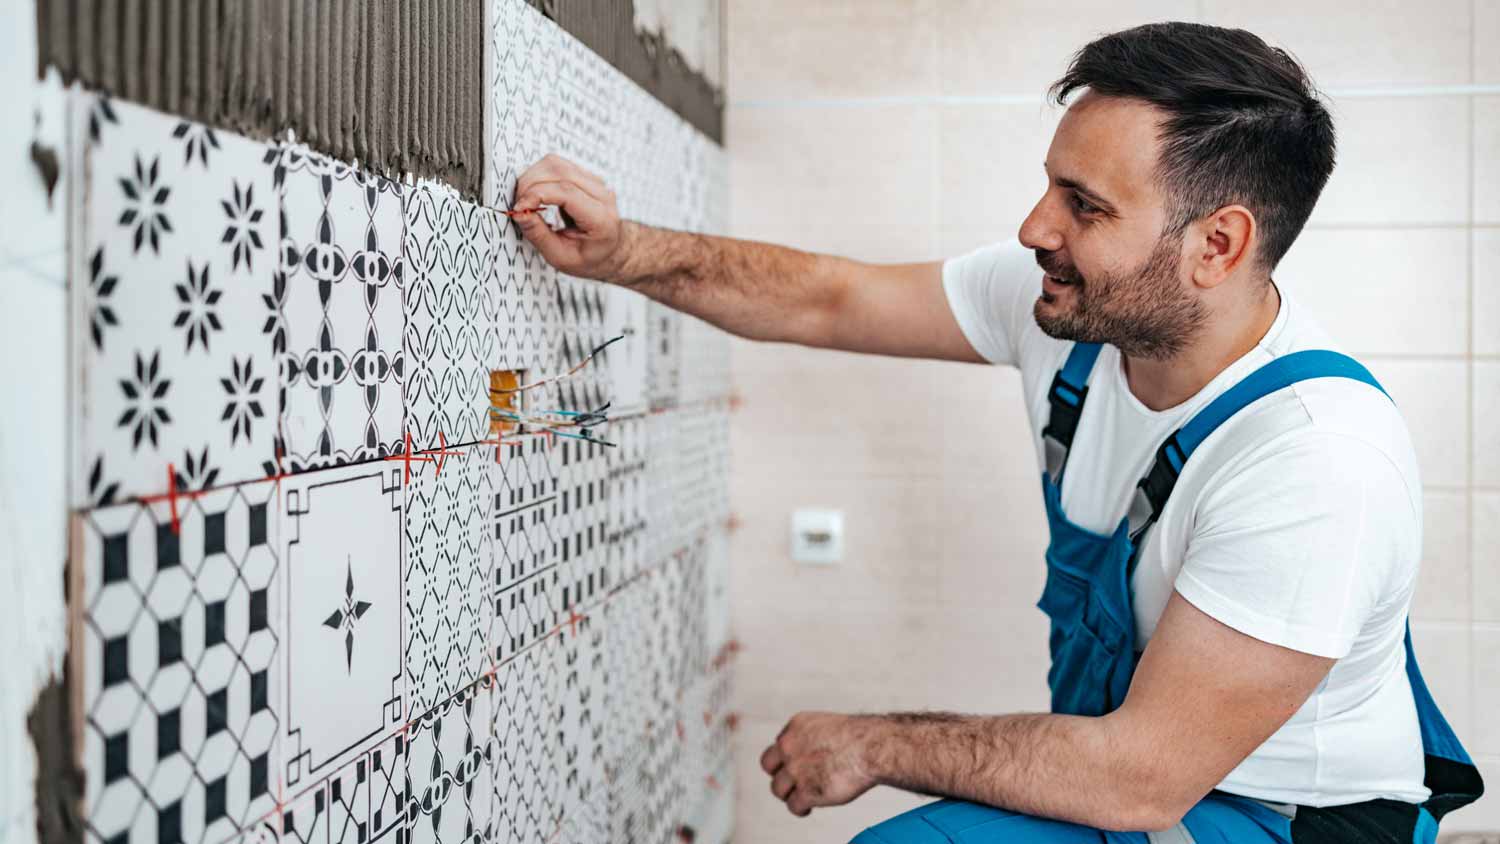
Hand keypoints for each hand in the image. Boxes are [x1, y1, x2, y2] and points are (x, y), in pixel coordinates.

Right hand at [512, 154, 627, 279]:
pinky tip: (536, 194)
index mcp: (600, 218)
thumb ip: (540, 236)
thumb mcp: (562, 257)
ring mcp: (595, 182)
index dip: (536, 195)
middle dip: (529, 184)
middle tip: (519, 205)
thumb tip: (520, 213)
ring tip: (525, 200)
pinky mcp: (585, 177)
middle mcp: (601, 194)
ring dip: (532, 177)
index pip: (566, 192)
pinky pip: (557, 166)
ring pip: (556, 163)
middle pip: (559, 171)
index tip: (519, 208)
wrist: (611, 250)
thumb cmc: (590, 257)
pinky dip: (539, 176)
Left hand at [760, 712, 879, 816]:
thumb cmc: (860, 737)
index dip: (786, 759)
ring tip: (805, 796)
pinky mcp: (806, 792)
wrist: (872, 748)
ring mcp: (795, 770)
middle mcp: (789, 747)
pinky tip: (809, 807)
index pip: (778, 746)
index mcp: (795, 726)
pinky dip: (800, 809)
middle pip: (769, 767)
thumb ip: (812, 739)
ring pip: (778, 789)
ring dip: (790, 794)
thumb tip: (811, 757)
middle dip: (780, 775)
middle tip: (794, 783)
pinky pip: (793, 806)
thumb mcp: (828, 725)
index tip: (797, 766)